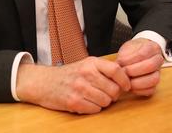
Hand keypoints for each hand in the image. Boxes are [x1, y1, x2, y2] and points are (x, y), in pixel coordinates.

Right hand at [16, 56, 130, 113]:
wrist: (44, 82)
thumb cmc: (69, 74)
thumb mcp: (87, 64)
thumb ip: (104, 68)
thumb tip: (126, 76)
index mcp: (91, 63)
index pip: (116, 70)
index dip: (125, 80)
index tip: (127, 86)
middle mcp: (86, 74)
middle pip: (113, 89)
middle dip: (114, 95)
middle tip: (108, 94)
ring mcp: (79, 88)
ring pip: (106, 101)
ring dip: (104, 102)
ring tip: (96, 98)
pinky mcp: (73, 102)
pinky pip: (95, 109)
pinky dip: (94, 108)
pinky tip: (88, 103)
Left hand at [116, 38, 164, 96]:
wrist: (138, 55)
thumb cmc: (132, 52)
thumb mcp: (127, 48)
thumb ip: (124, 56)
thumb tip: (118, 66)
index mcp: (152, 47)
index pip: (143, 53)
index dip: (130, 60)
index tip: (120, 62)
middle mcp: (158, 60)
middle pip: (151, 65)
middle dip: (134, 71)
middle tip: (124, 72)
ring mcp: (158, 72)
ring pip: (154, 79)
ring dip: (137, 82)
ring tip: (127, 82)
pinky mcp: (155, 84)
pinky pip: (151, 90)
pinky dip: (140, 90)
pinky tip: (131, 87)